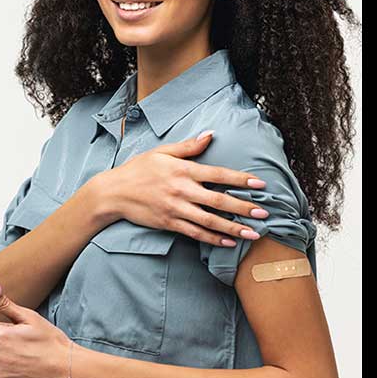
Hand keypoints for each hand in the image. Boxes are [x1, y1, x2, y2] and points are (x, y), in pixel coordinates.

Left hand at [0, 278, 78, 377]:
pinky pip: (1, 375)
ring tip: (29, 359)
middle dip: (6, 343)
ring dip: (8, 358)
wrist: (67, 369)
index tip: (21, 334)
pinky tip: (26, 369)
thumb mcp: (30, 318)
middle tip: (28, 346)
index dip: (7, 328)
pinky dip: (10, 373)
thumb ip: (5, 303)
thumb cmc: (52, 343)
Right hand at [85, 130, 267, 245]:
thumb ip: (189, 146)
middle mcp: (182, 190)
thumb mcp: (162, 152)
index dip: (240, 180)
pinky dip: (214, 240)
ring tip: (253, 234)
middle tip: (264, 213)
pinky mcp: (170, 224)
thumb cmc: (138, 169)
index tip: (260, 184)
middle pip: (219, 201)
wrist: (112, 192)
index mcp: (183, 170)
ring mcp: (176, 209)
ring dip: (234, 228)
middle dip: (244, 208)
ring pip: (210, 221)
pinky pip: (196, 234)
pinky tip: (229, 243)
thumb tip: (211, 134)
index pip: (218, 174)